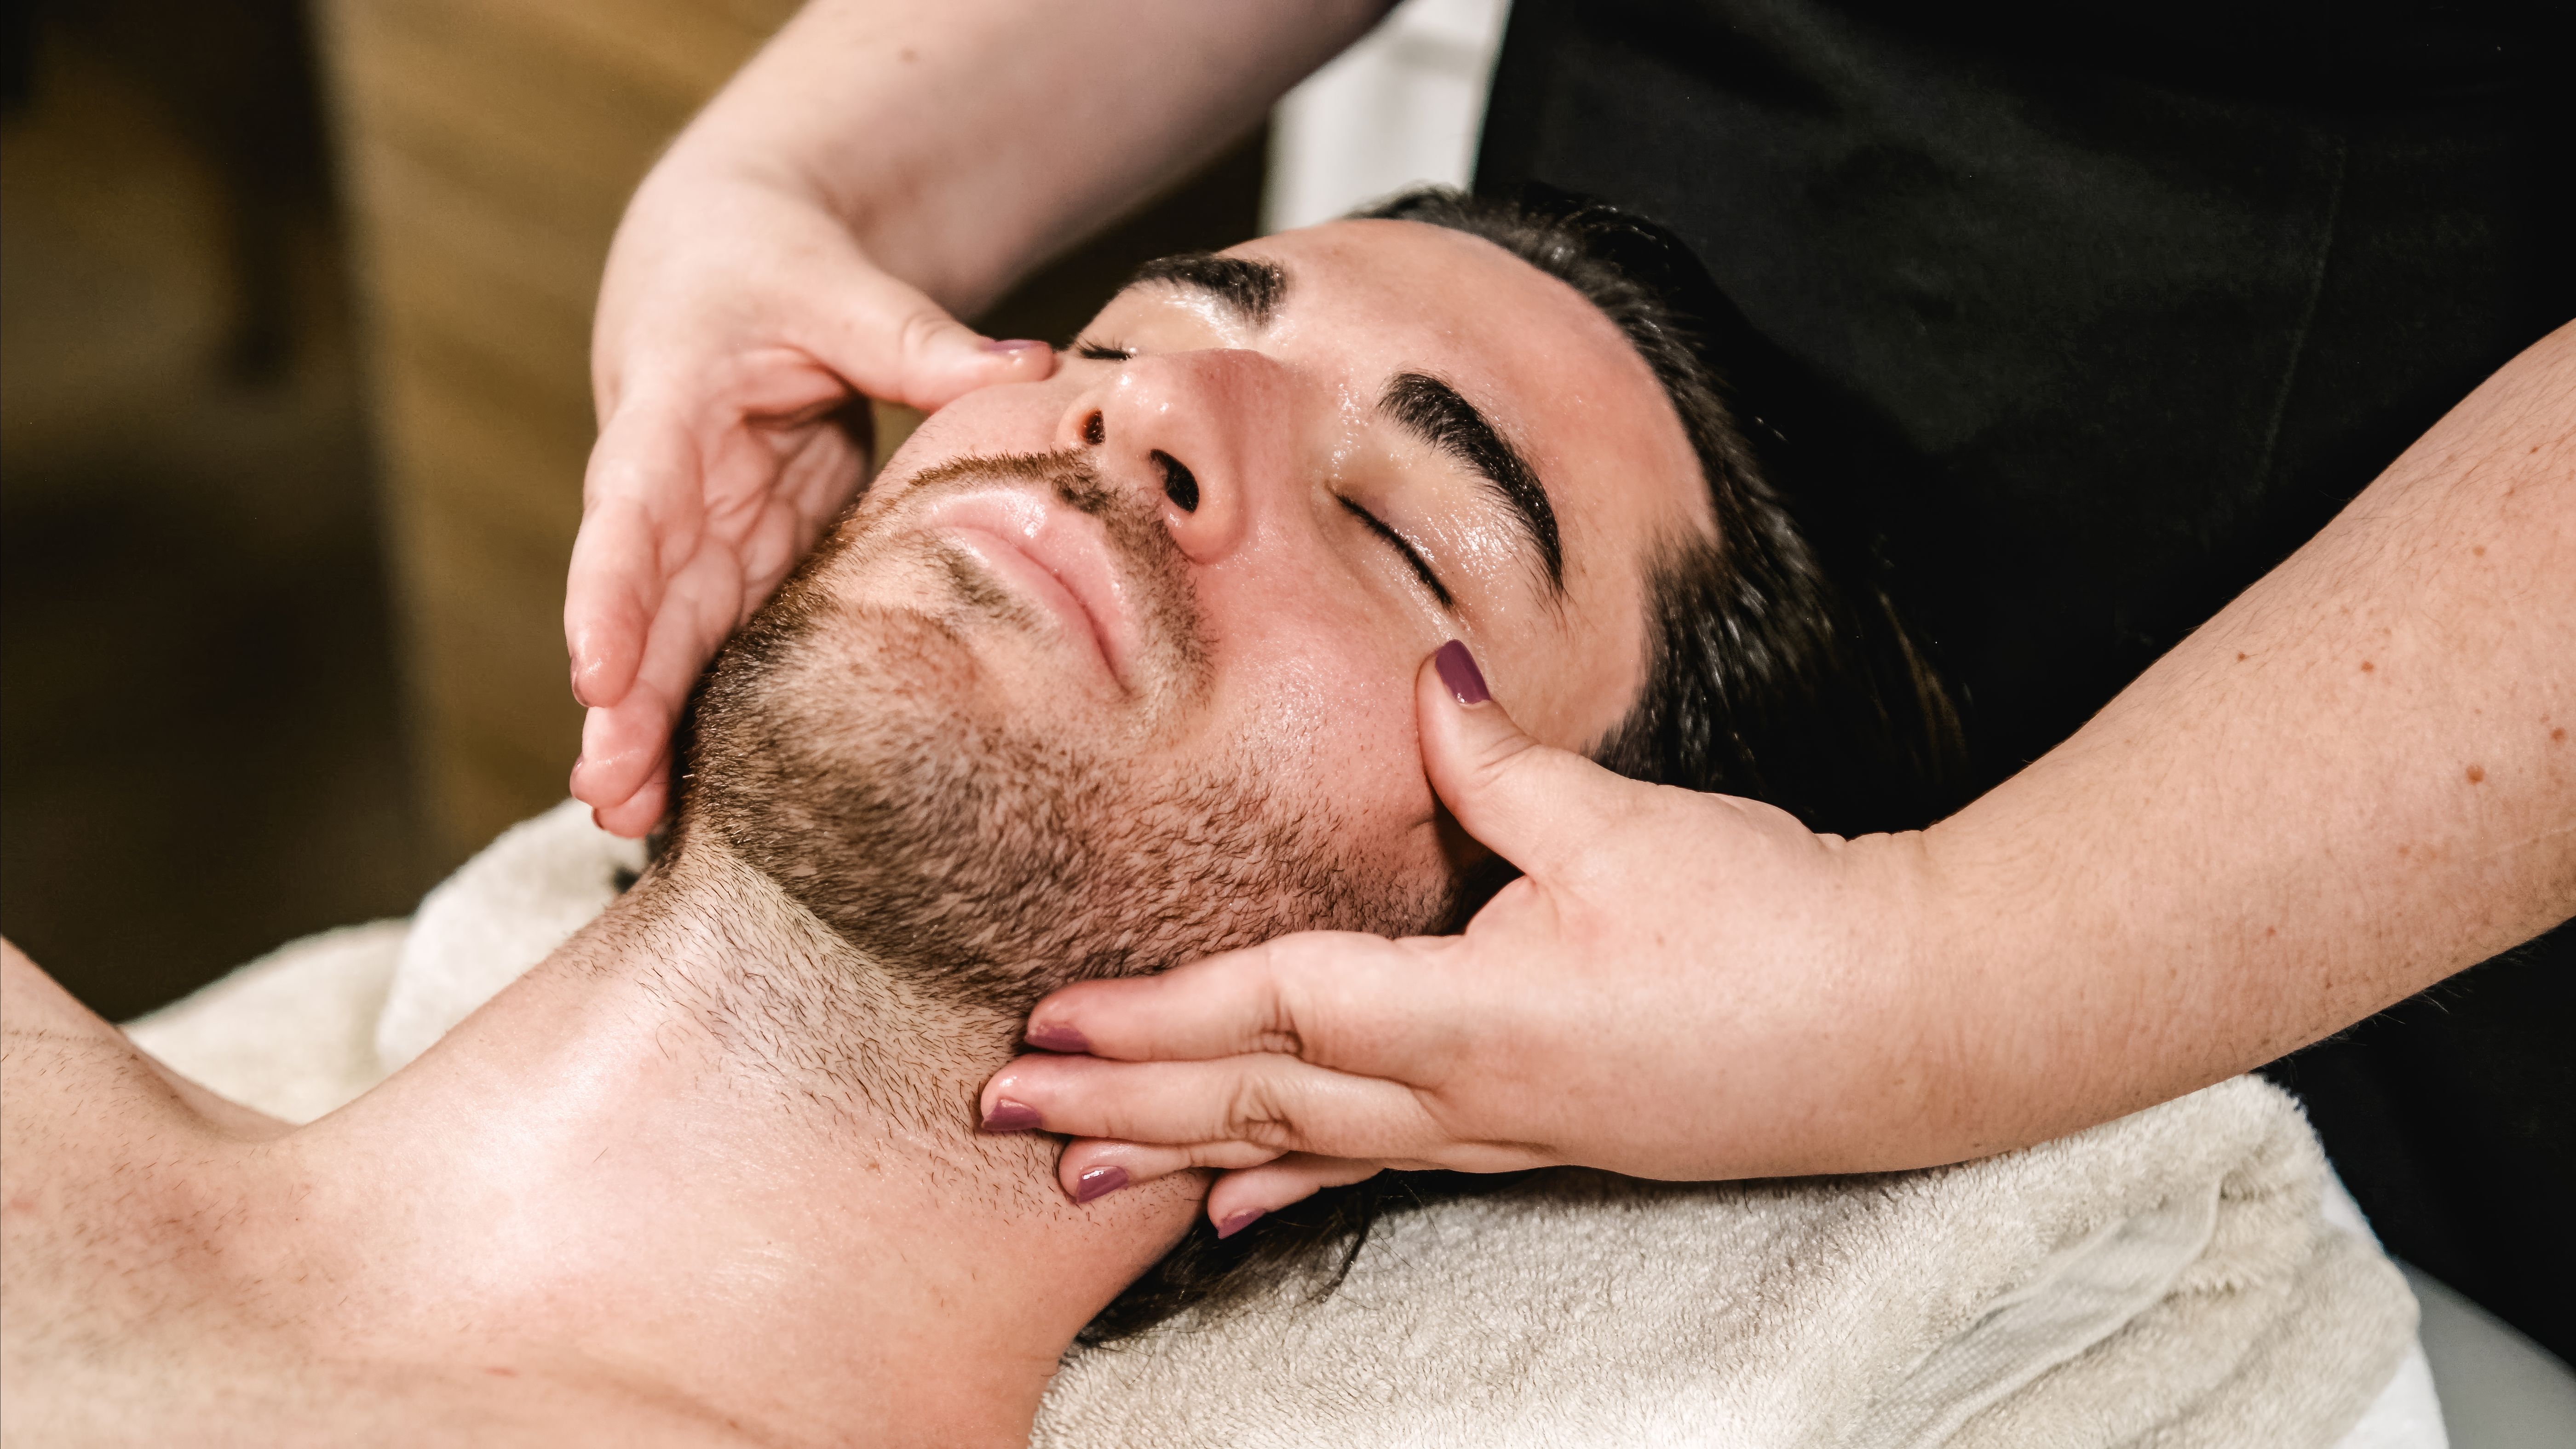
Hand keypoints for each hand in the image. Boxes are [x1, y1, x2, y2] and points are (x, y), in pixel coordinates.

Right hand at [566, 149, 1053, 835]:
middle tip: (607, 793)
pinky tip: (684, 800)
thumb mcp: (838, 287)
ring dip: (643, 733)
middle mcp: (666, 493)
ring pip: (663, 646)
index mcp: (669, 414)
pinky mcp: (736, 566)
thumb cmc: (775, 268)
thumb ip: (919, 338)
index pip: (629, 510)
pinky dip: (695, 721)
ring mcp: (698, 540)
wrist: (725, 266)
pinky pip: (711, 652)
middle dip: (617, 703)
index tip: (595, 675)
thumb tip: (1034, 367)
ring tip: (628, 823)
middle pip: (633, 606)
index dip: (609, 595)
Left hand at [978, 645, 1953, 1232]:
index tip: (1048, 1025)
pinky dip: (1295, 1184)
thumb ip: (1495, 763)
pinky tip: (1235, 1210)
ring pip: (1305, 1148)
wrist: (1909, 1023)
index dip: (1152, 1017)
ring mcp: (1500, 1132)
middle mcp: (1465, 1096)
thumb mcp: (1621, 825)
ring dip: (1186, 1154)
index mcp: (1469, 1015)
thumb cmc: (1773, 920)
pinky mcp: (1538, 1138)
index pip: (1271, 1011)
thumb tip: (1423, 680)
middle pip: (1258, 1099)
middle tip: (1004, 1115)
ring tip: (1082, 1175)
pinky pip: (1383, 1172)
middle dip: (1125, 1104)